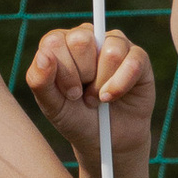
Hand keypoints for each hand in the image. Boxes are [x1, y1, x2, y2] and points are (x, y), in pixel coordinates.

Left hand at [24, 23, 152, 171]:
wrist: (106, 140)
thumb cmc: (75, 118)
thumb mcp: (51, 105)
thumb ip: (39, 80)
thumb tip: (44, 55)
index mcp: (59, 44)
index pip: (55, 42)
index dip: (62, 73)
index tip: (68, 93)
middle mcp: (87, 37)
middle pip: (82, 40)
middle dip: (82, 75)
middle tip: (83, 94)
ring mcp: (114, 43)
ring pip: (111, 51)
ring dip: (103, 84)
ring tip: (99, 97)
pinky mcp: (138, 56)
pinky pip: (133, 61)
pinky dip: (122, 85)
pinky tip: (114, 96)